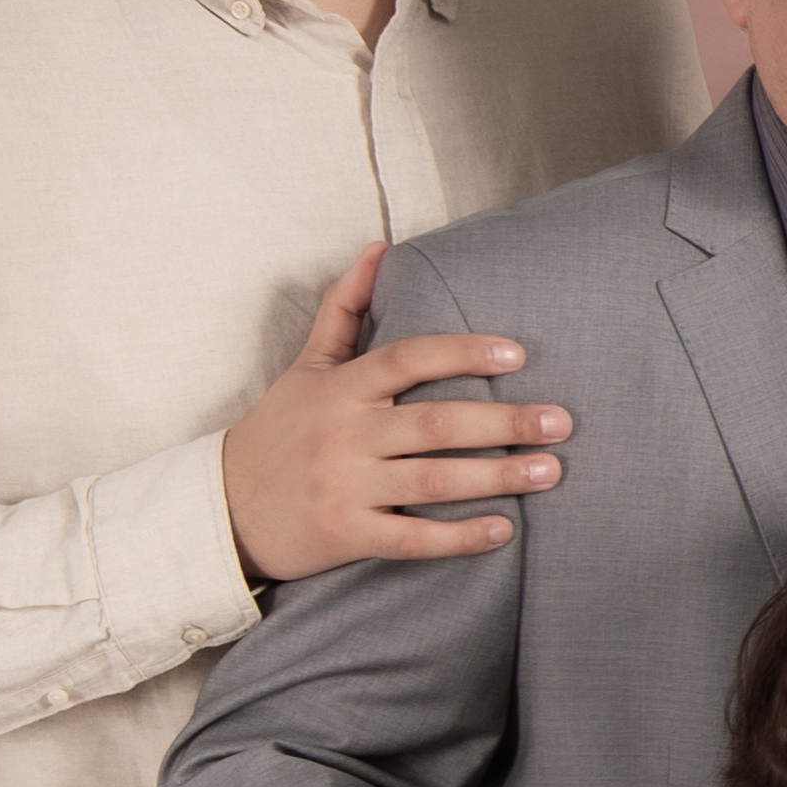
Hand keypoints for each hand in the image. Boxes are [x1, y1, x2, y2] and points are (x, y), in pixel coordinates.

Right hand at [218, 242, 574, 583]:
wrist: (225, 507)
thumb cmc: (279, 431)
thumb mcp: (306, 367)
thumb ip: (344, 309)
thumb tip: (378, 248)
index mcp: (341, 388)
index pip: (409, 358)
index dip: (463, 353)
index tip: (518, 354)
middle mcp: (345, 434)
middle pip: (435, 423)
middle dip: (504, 421)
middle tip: (561, 422)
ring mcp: (346, 486)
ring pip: (432, 479)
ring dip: (497, 476)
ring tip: (551, 470)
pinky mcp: (347, 534)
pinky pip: (412, 538)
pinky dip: (458, 537)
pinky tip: (503, 531)